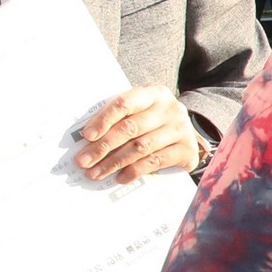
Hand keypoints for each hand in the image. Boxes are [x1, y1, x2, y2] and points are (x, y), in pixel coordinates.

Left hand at [77, 87, 201, 184]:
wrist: (185, 132)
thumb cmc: (152, 120)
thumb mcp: (138, 111)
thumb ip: (118, 118)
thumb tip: (88, 140)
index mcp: (154, 93)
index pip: (125, 103)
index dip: (104, 120)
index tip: (87, 136)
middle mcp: (170, 109)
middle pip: (131, 127)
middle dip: (103, 146)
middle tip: (84, 161)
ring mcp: (181, 129)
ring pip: (141, 147)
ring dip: (115, 162)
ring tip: (97, 172)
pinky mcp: (188, 149)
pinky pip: (156, 161)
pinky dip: (135, 171)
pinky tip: (121, 177)